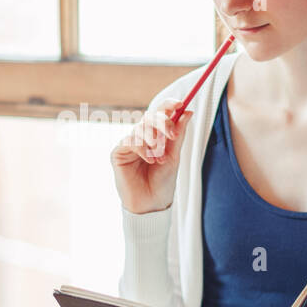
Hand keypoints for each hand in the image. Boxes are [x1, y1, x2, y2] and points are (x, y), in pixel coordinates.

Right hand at [111, 100, 194, 214]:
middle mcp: (142, 136)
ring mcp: (129, 143)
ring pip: (140, 128)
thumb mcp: (174, 155)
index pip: (160, 113)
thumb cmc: (163, 180)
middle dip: (162, 123)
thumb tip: (188, 111)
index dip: (168, 105)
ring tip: (160, 158)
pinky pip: (130, 141)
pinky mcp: (118, 153)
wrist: (151, 202)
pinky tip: (150, 160)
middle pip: (149, 117)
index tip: (180, 104)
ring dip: (154, 142)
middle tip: (172, 135)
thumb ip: (179, 134)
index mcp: (156, 134)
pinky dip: (142, 149)